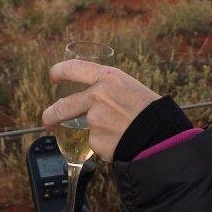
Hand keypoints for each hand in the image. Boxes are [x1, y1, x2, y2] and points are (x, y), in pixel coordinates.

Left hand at [42, 60, 159, 161]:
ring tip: (120, 132)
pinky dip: (104, 144)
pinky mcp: (96, 141)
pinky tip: (121, 142)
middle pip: (61, 106)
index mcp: (108, 77)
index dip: (58, 71)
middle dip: (50, 115)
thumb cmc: (150, 109)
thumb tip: (91, 92)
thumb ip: (108, 88)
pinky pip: (94, 143)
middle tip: (48, 120)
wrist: (162, 135)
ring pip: (85, 127)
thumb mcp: (129, 87)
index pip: (72, 67)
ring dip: (97, 132)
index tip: (54, 77)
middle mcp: (97, 96)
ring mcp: (94, 120)